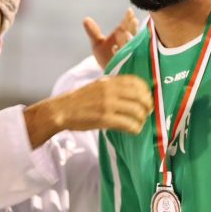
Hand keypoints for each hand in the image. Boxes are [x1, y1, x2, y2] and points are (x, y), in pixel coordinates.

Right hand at [25, 75, 152, 146]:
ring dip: (143, 118)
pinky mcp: (105, 119)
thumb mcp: (97, 86)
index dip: (146, 90)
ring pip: (137, 111)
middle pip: (140, 96)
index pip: (136, 81)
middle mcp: (110, 90)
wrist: (62, 110)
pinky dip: (135, 128)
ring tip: (140, 123)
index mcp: (109, 81)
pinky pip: (128, 124)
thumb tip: (133, 92)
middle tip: (147, 112)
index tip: (147, 97)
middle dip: (148, 105)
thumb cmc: (80, 100)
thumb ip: (113, 86)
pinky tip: (134, 130)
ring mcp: (108, 104)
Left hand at [84, 8, 138, 68]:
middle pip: (132, 33)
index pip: (126, 25)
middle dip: (132, 28)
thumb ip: (93, 32)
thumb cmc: (106, 58)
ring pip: (131, 45)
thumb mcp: (97, 45)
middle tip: (133, 20)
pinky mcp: (130, 64)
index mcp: (122, 36)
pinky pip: (128, 58)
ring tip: (125, 33)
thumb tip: (85, 19)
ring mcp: (130, 54)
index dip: (128, 19)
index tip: (129, 11)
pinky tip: (116, 49)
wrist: (108, 76)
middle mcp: (128, 44)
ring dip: (129, 40)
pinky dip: (122, 54)